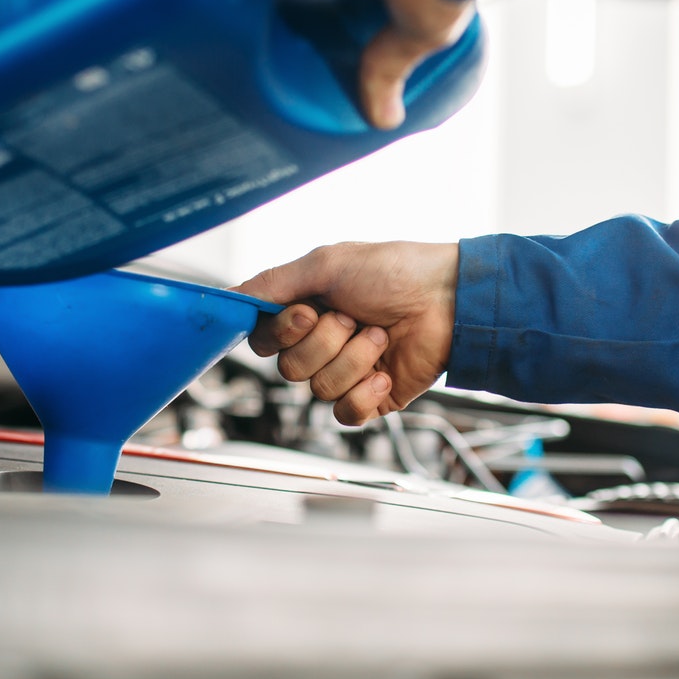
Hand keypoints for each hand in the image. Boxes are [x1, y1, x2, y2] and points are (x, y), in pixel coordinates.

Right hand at [236, 241, 457, 424]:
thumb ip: (273, 283)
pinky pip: (346, 415)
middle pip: (289, 369)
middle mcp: (322, 345)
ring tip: (381, 335)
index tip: (308, 311)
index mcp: (306, 312)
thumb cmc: (394, 271)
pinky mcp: (373, 399)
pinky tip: (386, 372)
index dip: (282, 332)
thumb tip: (229, 297)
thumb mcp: (326, 264)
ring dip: (353, 359)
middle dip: (324, 342)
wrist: (450, 299)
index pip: (264, 341)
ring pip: (318, 390)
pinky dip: (365, 393)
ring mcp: (348, 373)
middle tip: (354, 317)